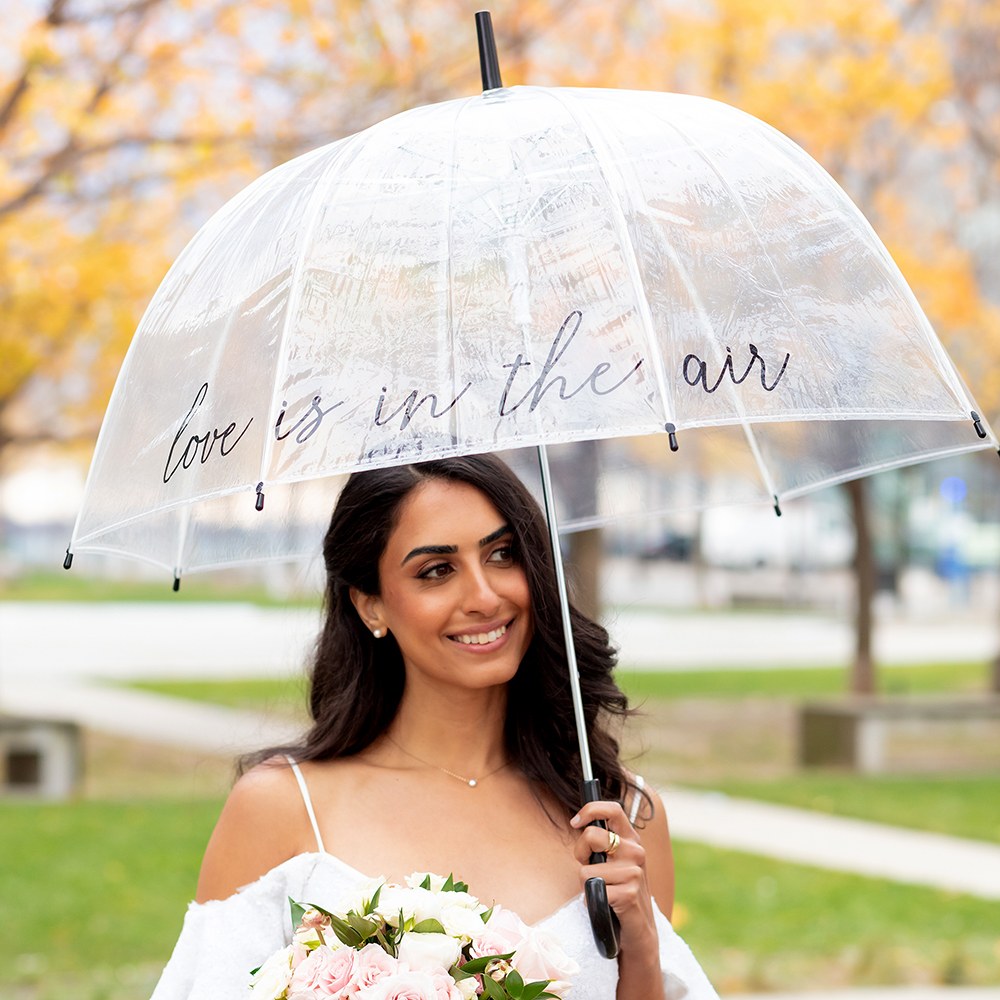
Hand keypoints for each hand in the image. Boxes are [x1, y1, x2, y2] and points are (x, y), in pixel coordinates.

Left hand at [570, 800, 659, 955]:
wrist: (638, 930)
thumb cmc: (618, 892)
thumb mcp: (614, 861)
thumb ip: (602, 843)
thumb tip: (578, 822)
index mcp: (631, 839)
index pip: (613, 809)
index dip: (590, 810)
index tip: (576, 822)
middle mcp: (635, 851)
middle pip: (592, 835)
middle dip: (580, 853)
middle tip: (587, 868)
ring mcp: (634, 872)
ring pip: (586, 870)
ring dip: (587, 884)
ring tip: (603, 891)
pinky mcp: (628, 894)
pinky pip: (592, 891)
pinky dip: (592, 900)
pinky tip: (607, 905)